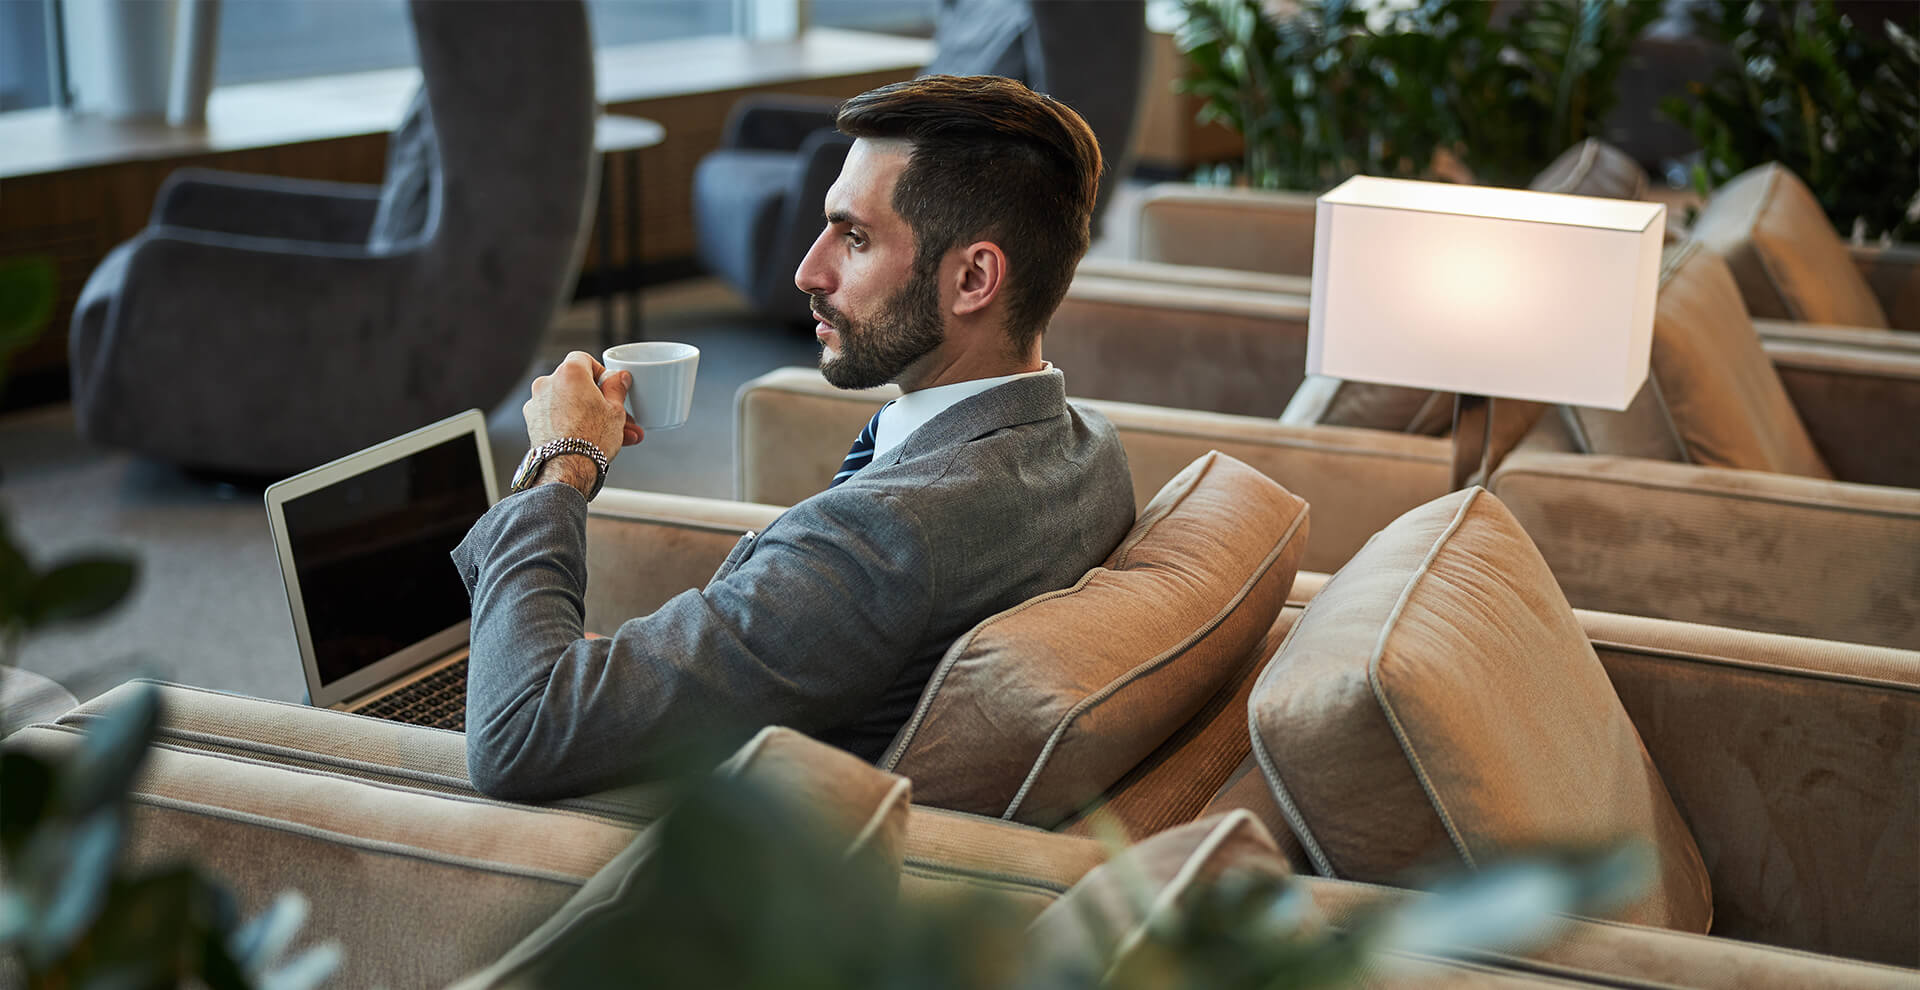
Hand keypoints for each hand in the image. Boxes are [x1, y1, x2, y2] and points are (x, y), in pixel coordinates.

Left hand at [524, 352, 643, 492]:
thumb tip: (619, 377)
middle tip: (618, 416)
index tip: (610, 386)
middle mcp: (548, 383)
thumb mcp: (615, 410)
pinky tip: (589, 440)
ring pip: (568, 404)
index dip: (599, 372)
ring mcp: (537, 403)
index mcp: (569, 372)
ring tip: (612, 435)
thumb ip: (617, 388)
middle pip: (577, 385)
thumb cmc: (590, 439)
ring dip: (588, 415)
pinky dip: (571, 424)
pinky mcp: (532, 422)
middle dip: (599, 401)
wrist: (567, 469)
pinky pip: (557, 417)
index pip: (584, 359)